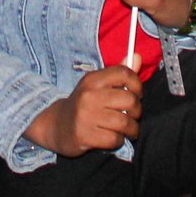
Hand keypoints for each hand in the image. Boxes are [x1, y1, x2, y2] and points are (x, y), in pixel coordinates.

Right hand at [27, 66, 142, 157]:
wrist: (57, 125)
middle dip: (136, 110)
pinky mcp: (85, 136)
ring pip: (124, 122)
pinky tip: (112, 137)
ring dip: (131, 128)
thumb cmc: (84, 104)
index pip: (124, 73)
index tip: (137, 93)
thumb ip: (118, 74)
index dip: (137, 84)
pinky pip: (114, 139)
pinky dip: (118, 140)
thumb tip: (138, 56)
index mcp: (93, 79)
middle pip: (129, 99)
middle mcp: (89, 95)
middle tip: (132, 115)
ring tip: (126, 129)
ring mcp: (86, 116)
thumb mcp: (97, 86)